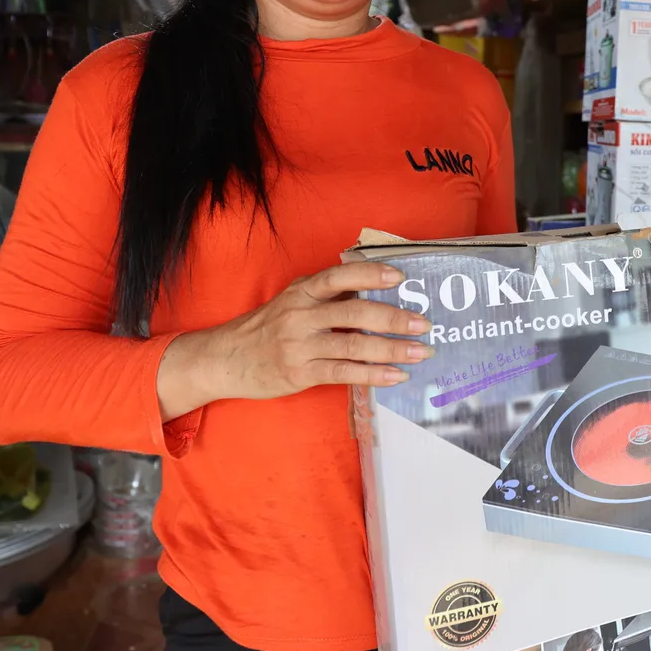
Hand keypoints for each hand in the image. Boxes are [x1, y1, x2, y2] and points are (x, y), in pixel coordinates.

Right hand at [158, 262, 431, 417]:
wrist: (226, 359)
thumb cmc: (268, 326)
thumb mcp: (293, 300)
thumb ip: (328, 293)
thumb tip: (376, 286)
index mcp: (302, 292)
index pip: (339, 276)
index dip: (370, 274)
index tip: (400, 277)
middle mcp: (301, 315)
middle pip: (354, 313)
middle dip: (394, 318)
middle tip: (424, 323)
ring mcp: (300, 345)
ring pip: (353, 346)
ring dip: (392, 349)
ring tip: (421, 352)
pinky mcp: (300, 373)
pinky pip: (344, 373)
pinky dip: (374, 375)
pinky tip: (397, 376)